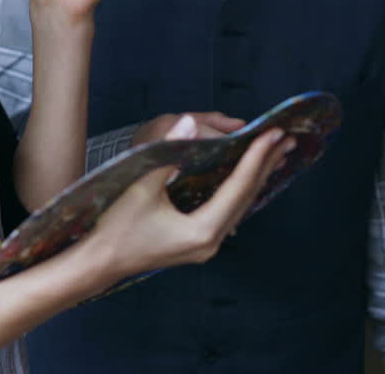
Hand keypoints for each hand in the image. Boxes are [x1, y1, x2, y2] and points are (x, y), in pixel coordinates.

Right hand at [81, 116, 294, 283]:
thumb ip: (168, 154)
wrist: (98, 262)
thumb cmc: (115, 226)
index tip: (273, 133)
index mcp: (201, 231)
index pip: (237, 186)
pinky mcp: (197, 243)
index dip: (256, 157)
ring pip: (239, 206)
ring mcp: (205, 246)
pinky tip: (247, 178)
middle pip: (245, 197)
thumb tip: (190, 122)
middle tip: (286, 138)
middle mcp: (210, 242)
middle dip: (265, 165)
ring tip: (275, 153)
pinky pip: (227, 212)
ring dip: (256, 177)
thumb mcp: (141, 186)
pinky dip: (240, 190)